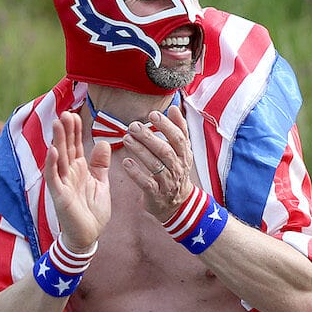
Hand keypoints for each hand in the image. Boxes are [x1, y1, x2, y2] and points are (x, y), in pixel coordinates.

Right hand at [42, 111, 110, 251]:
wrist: (89, 235)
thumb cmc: (92, 210)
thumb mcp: (100, 183)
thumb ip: (100, 164)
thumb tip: (102, 143)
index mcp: (79, 170)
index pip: (75, 146)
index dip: (75, 131)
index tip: (75, 114)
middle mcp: (68, 173)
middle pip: (66, 148)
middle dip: (65, 131)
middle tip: (65, 112)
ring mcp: (62, 183)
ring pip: (58, 158)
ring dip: (57, 141)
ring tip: (58, 124)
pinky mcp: (59, 195)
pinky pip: (54, 177)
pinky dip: (53, 164)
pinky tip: (53, 151)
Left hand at [121, 106, 200, 220]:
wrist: (177, 203)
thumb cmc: (175, 171)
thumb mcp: (181, 151)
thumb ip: (179, 130)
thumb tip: (175, 108)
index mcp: (184, 155)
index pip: (178, 139)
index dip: (167, 126)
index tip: (153, 114)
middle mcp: (178, 168)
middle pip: (166, 151)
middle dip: (150, 137)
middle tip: (133, 126)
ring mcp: (168, 182)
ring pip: (155, 165)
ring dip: (141, 151)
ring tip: (126, 139)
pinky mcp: (156, 194)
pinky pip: (147, 184)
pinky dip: (136, 173)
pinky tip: (126, 162)